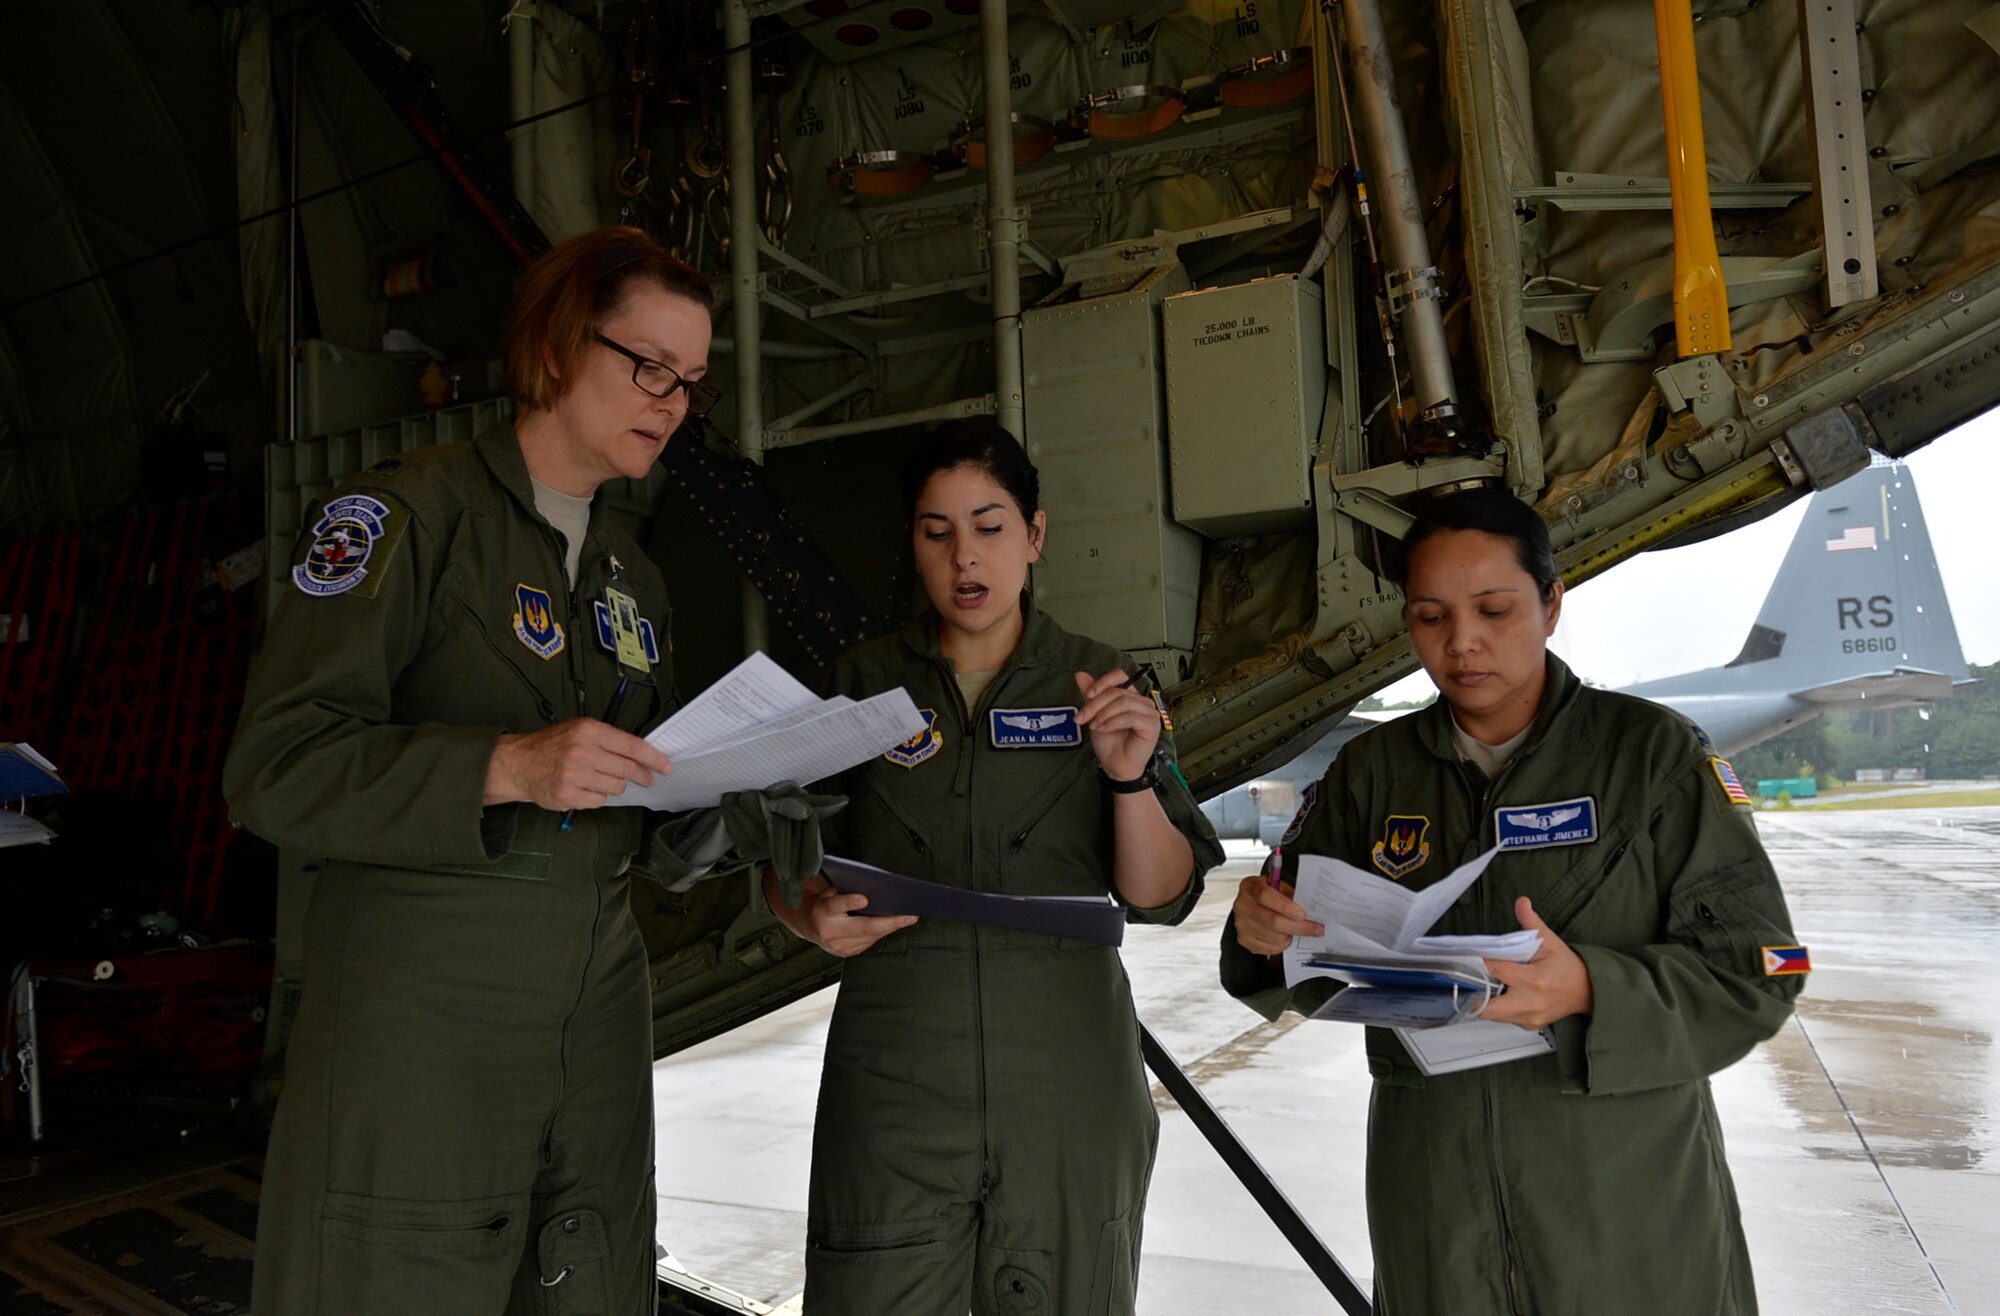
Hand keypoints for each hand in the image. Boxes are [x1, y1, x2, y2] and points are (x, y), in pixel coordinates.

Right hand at [485, 718, 670, 810]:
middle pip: (627, 770)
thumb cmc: (551, 745)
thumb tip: (641, 754)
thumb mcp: (579, 730)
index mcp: (588, 731)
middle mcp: (582, 752)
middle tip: (647, 779)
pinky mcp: (567, 796)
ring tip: (598, 778)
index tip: (666, 767)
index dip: (653, 758)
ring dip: (613, 785)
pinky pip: (599, 801)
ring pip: (616, 788)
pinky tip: (584, 788)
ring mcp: (574, 776)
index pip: (632, 746)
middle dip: (642, 776)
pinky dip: (596, 796)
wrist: (517, 763)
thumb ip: (608, 740)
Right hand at [791, 874, 916, 957]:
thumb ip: (846, 891)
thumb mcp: (828, 892)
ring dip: (891, 927)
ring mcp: (838, 946)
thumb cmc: (823, 903)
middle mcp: (829, 931)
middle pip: (863, 927)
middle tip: (909, 916)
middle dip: (889, 922)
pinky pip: (869, 943)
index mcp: (823, 910)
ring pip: (870, 937)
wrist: (808, 924)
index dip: (850, 902)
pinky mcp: (846, 953)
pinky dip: (882, 933)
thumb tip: (876, 888)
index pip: (837, 905)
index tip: (865, 899)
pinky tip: (892, 925)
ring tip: (907, 918)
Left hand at [1073, 669, 1161, 782]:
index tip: (1088, 694)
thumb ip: (1090, 695)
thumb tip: (1080, 674)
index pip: (1119, 676)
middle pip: (1116, 691)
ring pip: (1123, 702)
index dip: (1103, 682)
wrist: (1115, 766)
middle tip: (1083, 717)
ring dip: (1104, 714)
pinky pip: (1130, 716)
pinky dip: (1113, 722)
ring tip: (1095, 726)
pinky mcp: (1151, 725)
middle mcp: (1142, 701)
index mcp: (1130, 696)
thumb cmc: (1109, 742)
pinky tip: (1104, 729)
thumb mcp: (1095, 715)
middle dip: (1095, 704)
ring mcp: (1149, 712)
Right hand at [1231, 872, 1323, 955]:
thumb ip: (1291, 896)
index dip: (1286, 907)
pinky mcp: (1244, 940)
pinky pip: (1269, 949)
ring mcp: (1241, 924)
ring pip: (1274, 937)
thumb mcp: (1279, 887)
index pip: (1265, 896)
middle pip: (1272, 920)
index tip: (1303, 914)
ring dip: (1290, 936)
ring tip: (1296, 930)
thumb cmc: (1269, 895)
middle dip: (1299, 927)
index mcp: (1250, 886)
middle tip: (1315, 928)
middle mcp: (1242, 905)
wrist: (1253, 905)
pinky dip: (1282, 945)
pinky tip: (1286, 937)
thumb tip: (1311, 909)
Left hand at [1480, 897, 1593, 1027]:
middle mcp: (1530, 1002)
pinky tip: (1500, 993)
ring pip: (1491, 1015)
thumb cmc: (1566, 967)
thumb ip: (1531, 922)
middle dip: (1473, 993)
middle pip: (1486, 1007)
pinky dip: (1497, 1007)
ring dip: (1483, 1000)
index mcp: (1534, 980)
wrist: (1586, 991)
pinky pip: (1502, 1019)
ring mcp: (1528, 1017)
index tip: (1472, 956)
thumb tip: (1522, 902)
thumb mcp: (1550, 941)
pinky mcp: (1528, 1024)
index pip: (1495, 971)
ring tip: (1484, 984)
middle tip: (1468, 979)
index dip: (1480, 962)